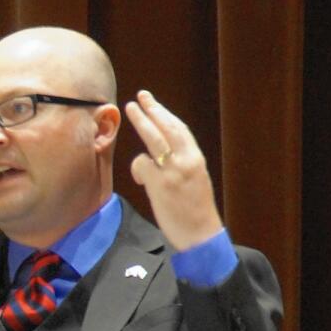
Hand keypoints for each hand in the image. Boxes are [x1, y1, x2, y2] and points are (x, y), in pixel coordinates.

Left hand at [125, 90, 223, 250]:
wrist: (200, 234)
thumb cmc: (195, 210)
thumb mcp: (193, 180)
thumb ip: (179, 164)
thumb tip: (158, 156)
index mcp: (196, 159)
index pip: (179, 130)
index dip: (165, 114)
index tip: (153, 103)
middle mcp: (186, 160)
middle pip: (167, 128)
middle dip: (152, 110)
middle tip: (140, 97)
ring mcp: (173, 171)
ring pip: (154, 139)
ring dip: (142, 121)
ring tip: (130, 109)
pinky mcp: (160, 184)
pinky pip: (141, 165)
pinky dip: (137, 167)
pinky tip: (139, 177)